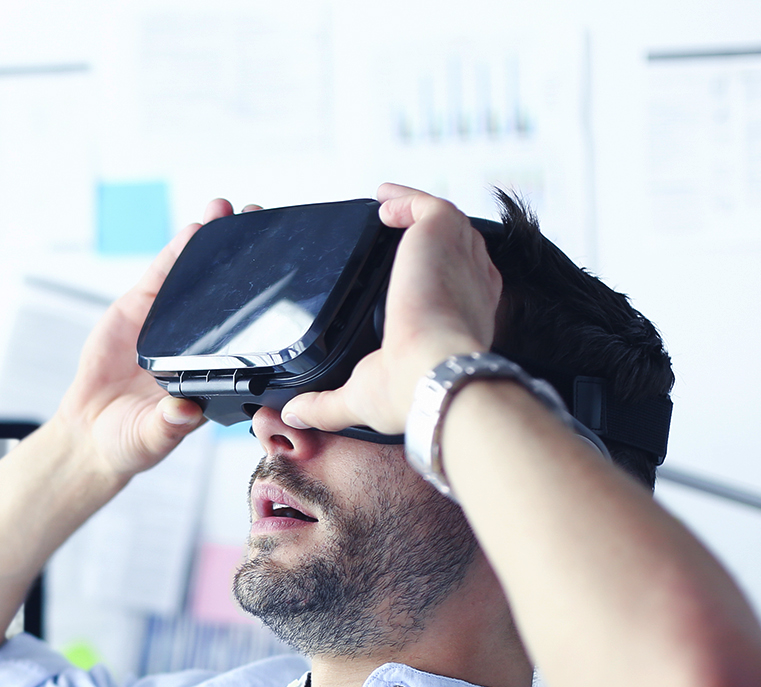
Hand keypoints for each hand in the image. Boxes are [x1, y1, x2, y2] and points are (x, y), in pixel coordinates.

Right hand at [53, 199, 261, 477]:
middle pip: (230, 292)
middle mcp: (199, 341)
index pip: (249, 331)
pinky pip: (161, 277)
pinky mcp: (138, 311)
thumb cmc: (130, 442)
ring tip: (229, 210)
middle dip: (248, 256)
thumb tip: (182, 411)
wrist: (89, 433)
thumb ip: (166, 426)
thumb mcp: (151, 439)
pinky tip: (193, 230)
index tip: (289, 274)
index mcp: (214, 373)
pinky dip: (176, 253)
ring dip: (213, 242)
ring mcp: (169, 322)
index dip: (268, 302)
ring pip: (197, 275)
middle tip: (265, 220)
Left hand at [281, 184, 502, 434]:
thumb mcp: (360, 398)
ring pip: (442, 224)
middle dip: (426, 239)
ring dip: (413, 212)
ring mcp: (458, 260)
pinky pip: (429, 205)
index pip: (456, 289)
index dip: (436, 277)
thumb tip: (294, 413)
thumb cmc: (409, 391)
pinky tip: (381, 203)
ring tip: (384, 206)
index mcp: (458, 321)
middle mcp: (465, 287)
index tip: (409, 273)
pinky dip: (407, 199)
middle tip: (394, 232)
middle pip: (453, 251)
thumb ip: (325, 404)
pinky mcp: (440, 236)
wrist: (429, 376)